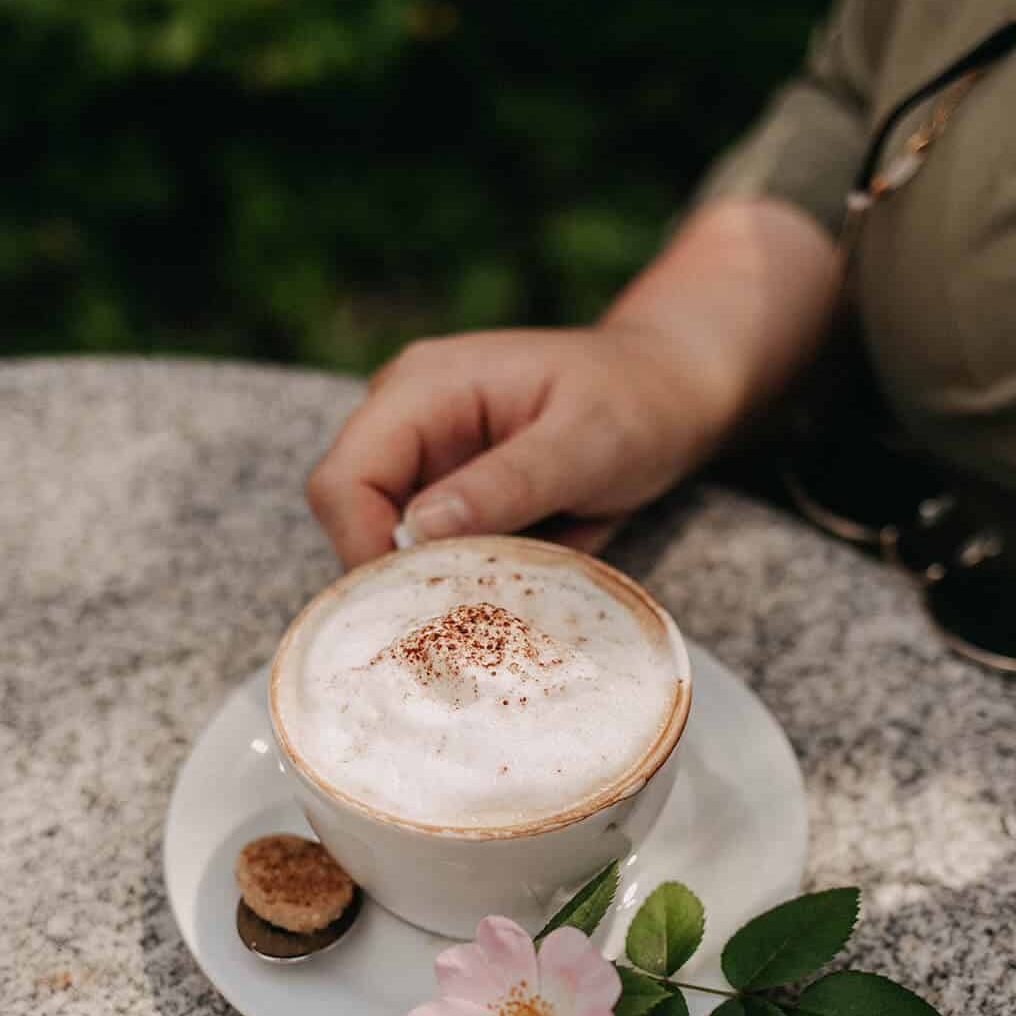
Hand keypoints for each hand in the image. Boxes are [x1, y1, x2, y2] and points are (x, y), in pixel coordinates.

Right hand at [306, 198, 841, 565]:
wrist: (672, 395)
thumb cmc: (636, 401)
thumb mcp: (583, 442)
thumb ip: (504, 483)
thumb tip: (416, 530)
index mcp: (422, 390)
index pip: (343, 480)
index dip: (362, 549)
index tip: (419, 604)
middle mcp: (407, 423)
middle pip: (351, 519)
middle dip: (394, 577)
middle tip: (461, 625)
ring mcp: (424, 463)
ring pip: (386, 548)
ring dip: (431, 586)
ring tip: (494, 611)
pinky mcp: (449, 501)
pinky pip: (429, 557)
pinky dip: (459, 585)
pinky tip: (506, 598)